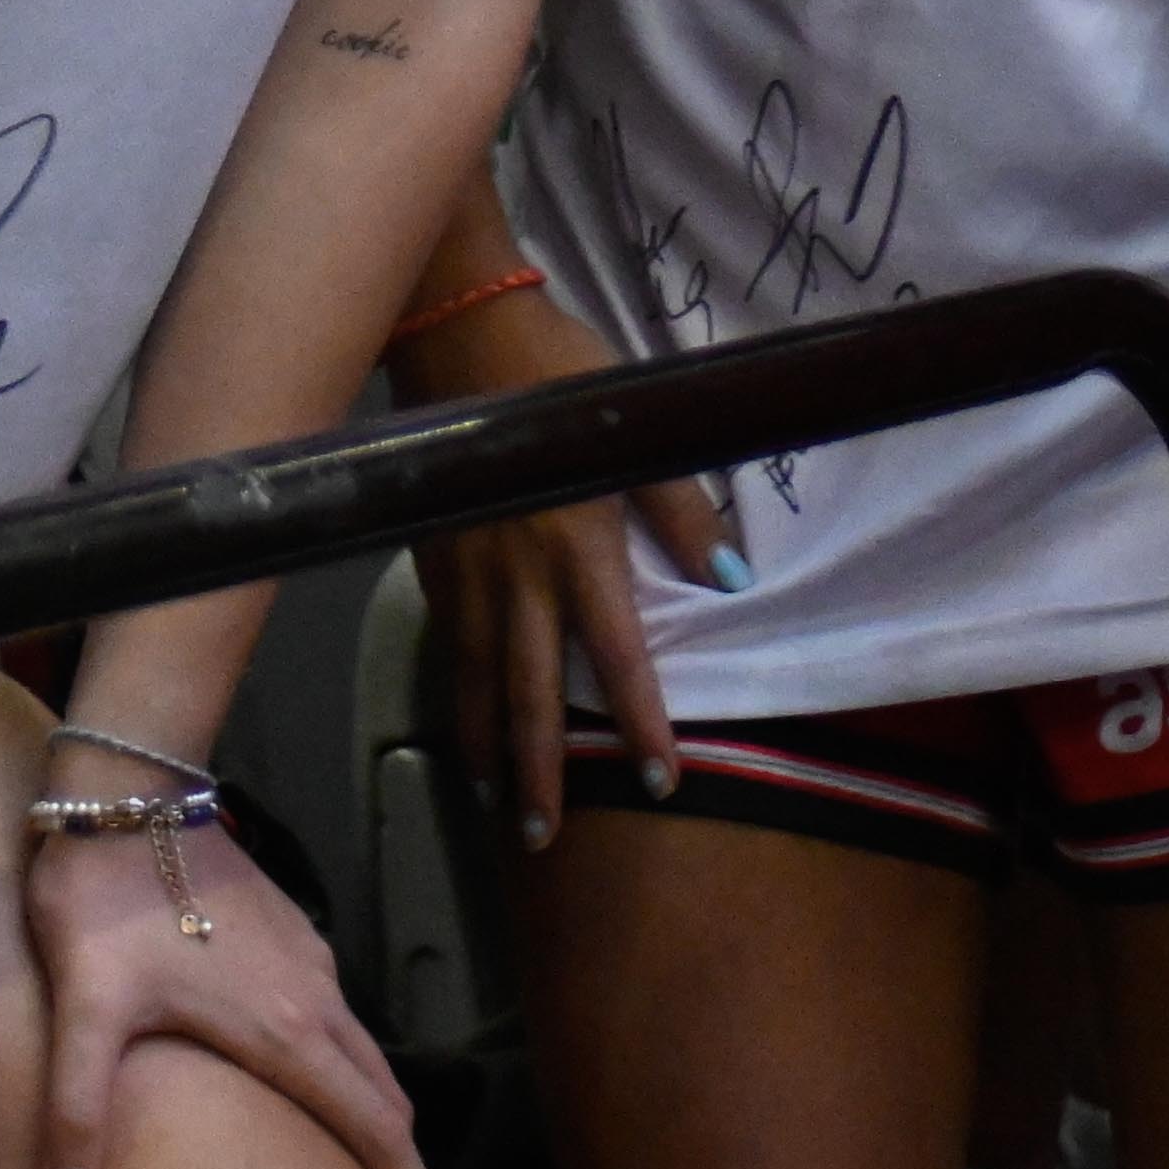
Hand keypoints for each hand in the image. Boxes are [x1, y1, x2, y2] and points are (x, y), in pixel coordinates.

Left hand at [21, 797, 424, 1168]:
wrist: (125, 794)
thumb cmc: (104, 901)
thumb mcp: (86, 1010)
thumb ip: (78, 1110)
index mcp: (286, 1033)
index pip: (374, 1133)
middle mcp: (316, 1002)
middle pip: (386, 1103)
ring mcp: (309, 964)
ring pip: (365, 1058)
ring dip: (378, 1119)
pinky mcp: (291, 936)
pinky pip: (339, 1020)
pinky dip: (348, 1069)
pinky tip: (311, 1086)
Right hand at [387, 275, 713, 852]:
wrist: (457, 327)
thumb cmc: (559, 373)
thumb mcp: (633, 429)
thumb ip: (682, 507)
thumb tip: (736, 577)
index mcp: (578, 547)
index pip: (616, 656)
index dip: (642, 722)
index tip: (662, 781)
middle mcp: (518, 574)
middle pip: (528, 692)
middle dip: (540, 771)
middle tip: (543, 840)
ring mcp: (465, 568)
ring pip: (473, 677)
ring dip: (486, 744)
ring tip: (494, 800)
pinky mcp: (432, 554)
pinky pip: (444, 641)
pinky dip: (452, 691)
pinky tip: (458, 717)